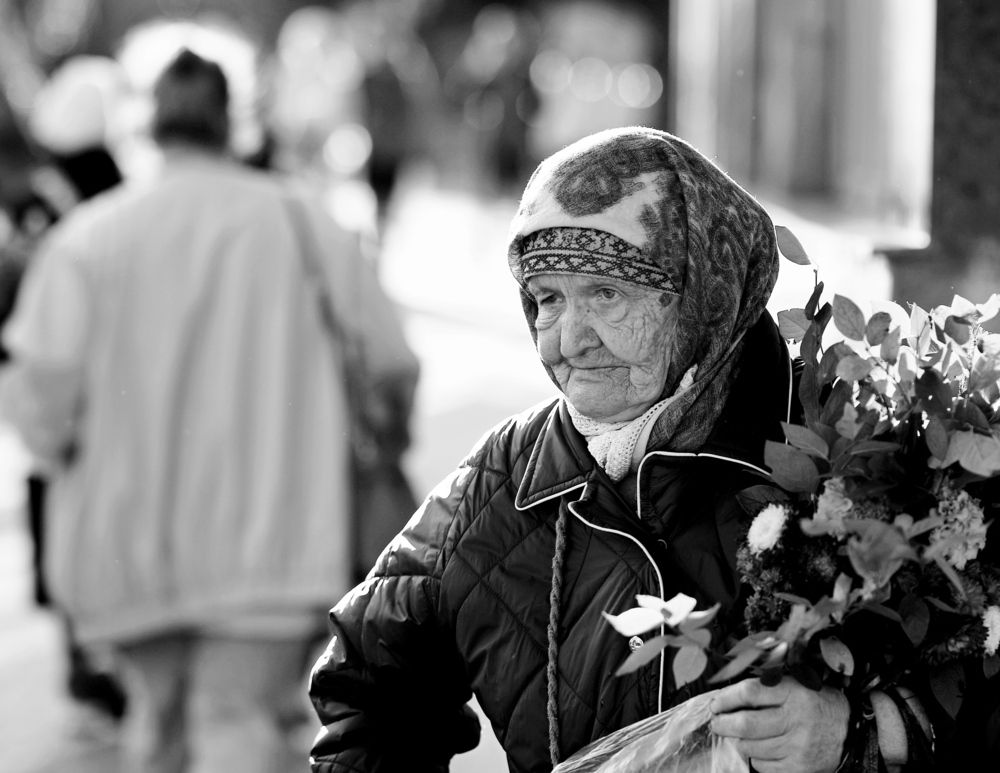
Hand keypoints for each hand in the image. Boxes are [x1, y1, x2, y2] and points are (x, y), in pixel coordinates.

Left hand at [709, 677, 848, 772]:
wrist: (849, 730)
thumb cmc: (814, 704)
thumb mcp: (795, 685)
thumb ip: (766, 688)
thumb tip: (728, 698)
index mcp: (793, 693)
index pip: (749, 693)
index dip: (727, 698)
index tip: (717, 703)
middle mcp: (796, 719)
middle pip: (746, 724)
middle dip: (724, 724)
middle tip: (717, 723)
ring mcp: (798, 746)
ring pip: (751, 747)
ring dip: (738, 742)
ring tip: (738, 736)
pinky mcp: (799, 767)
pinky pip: (763, 765)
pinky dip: (755, 758)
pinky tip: (759, 750)